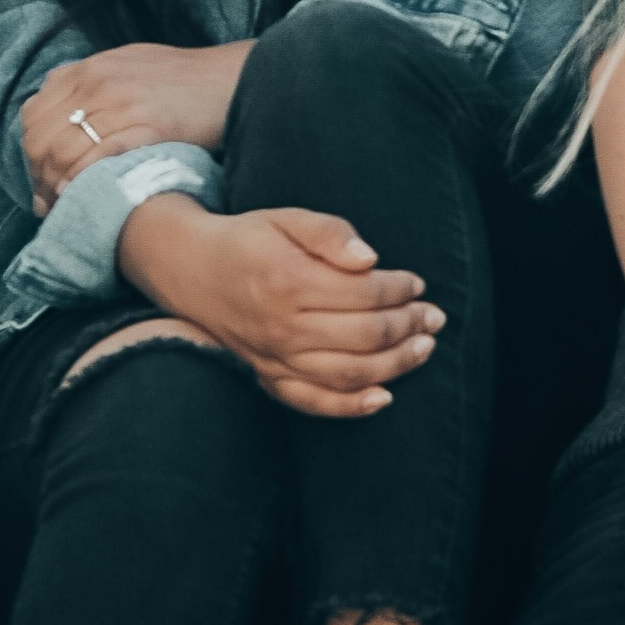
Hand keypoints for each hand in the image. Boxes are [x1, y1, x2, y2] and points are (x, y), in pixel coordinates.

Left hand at [23, 43, 252, 214]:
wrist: (233, 79)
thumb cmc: (185, 77)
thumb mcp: (128, 61)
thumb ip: (90, 75)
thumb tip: (54, 86)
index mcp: (89, 68)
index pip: (33, 115)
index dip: (30, 154)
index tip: (41, 178)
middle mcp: (98, 82)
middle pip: (41, 138)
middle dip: (37, 177)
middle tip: (48, 203)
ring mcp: (121, 103)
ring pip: (64, 152)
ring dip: (56, 187)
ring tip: (64, 208)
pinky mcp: (148, 125)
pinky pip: (98, 158)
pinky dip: (81, 181)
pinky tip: (80, 196)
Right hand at [113, 197, 442, 420]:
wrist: (191, 269)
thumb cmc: (249, 239)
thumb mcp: (288, 218)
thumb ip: (331, 233)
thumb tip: (371, 259)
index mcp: (289, 281)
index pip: (364, 294)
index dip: (400, 289)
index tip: (417, 283)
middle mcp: (281, 326)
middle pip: (363, 336)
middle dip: (408, 326)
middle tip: (433, 317)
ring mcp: (273, 357)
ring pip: (347, 373)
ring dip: (395, 365)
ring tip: (424, 348)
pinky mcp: (266, 376)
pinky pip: (312, 402)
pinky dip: (350, 406)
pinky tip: (384, 398)